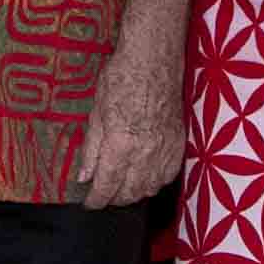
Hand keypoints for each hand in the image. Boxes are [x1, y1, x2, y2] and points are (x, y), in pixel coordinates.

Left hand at [72, 47, 185, 209]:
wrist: (154, 60)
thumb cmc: (121, 79)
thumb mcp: (96, 112)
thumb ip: (91, 149)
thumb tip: (84, 176)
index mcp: (121, 146)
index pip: (107, 186)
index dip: (96, 199)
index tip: (89, 203)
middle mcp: (145, 154)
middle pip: (129, 192)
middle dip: (113, 198)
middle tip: (102, 195)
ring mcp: (165, 150)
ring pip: (150, 188)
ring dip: (134, 193)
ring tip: (122, 188)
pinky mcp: (178, 144)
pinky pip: (168, 176)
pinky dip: (155, 182)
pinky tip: (145, 178)